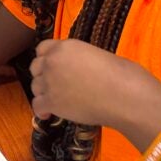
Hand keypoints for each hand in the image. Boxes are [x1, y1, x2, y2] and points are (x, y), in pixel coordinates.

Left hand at [29, 39, 144, 125]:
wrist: (125, 97)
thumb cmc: (122, 75)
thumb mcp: (97, 56)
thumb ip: (78, 59)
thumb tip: (76, 69)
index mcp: (65, 47)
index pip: (42, 49)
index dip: (47, 58)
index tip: (54, 67)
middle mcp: (52, 61)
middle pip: (35, 67)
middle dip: (43, 75)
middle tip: (56, 85)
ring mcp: (49, 82)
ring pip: (35, 87)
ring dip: (43, 93)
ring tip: (57, 100)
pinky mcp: (51, 102)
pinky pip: (37, 106)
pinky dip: (42, 111)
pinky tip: (49, 114)